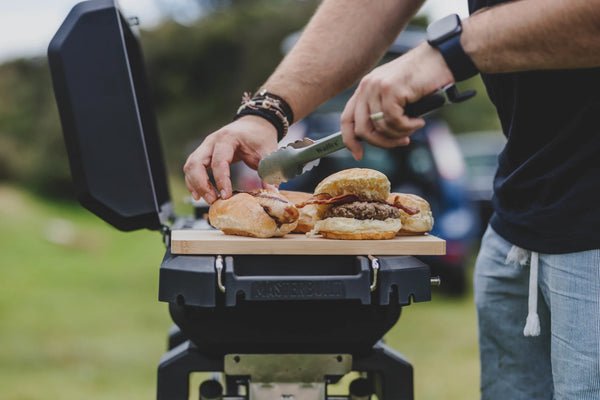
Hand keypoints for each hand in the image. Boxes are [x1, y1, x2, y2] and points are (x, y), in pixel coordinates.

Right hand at [183, 116, 277, 203]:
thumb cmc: (260, 137)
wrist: (255, 125)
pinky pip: (192, 168)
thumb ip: (268, 171)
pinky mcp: (204, 154)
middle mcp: (211, 141)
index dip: (221, 180)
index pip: (219, 161)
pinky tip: (199, 195)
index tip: (226, 196)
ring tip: (208, 200)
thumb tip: (272, 193)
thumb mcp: (268, 152)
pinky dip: (192, 181)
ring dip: (195, 185)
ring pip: (190, 166)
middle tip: (213, 200)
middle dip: (202, 184)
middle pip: (196, 163)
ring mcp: (205, 147)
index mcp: (227, 138)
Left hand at [340, 42, 453, 159]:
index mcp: (364, 88)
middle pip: (361, 129)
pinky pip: (394, 121)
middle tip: (401, 141)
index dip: (350, 140)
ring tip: (414, 125)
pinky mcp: (391, 89)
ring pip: (380, 127)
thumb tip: (377, 138)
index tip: (358, 154)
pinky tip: (418, 121)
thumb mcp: (396, 95)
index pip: (347, 118)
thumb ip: (382, 111)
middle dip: (381, 142)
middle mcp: (367, 86)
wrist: (442, 58)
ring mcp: (377, 86)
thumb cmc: (423, 78)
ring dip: (399, 133)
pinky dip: (408, 126)